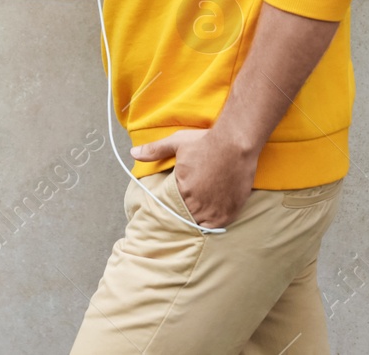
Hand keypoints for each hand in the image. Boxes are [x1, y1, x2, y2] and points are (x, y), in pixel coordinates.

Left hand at [131, 128, 259, 230]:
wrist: (235, 143)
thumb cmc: (206, 142)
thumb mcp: (177, 143)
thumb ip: (154, 150)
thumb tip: (133, 152)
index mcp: (181, 190)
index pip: (170, 206)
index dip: (172, 204)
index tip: (175, 202)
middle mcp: (197, 203)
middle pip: (185, 217)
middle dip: (185, 212)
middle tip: (188, 207)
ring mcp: (214, 209)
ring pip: (200, 224)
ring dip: (198, 219)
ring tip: (199, 212)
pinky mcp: (230, 210)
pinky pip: (218, 226)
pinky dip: (213, 223)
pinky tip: (212, 216)